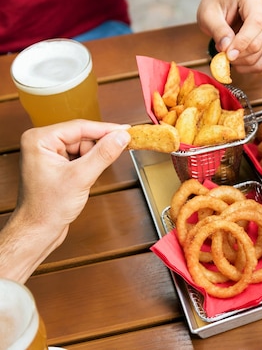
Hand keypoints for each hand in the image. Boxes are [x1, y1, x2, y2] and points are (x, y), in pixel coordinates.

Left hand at [16, 120, 129, 242]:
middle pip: (82, 136)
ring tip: (88, 177)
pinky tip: (87, 177)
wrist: (38, 231)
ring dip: (93, 159)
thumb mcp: (81, 177)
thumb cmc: (47, 207)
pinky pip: (80, 156)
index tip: (127, 131)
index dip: (106, 130)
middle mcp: (42, 143)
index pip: (80, 127)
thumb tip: (121, 137)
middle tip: (116, 154)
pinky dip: (89, 165)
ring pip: (83, 147)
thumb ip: (103, 154)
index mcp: (40, 139)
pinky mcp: (56, 164)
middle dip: (98, 148)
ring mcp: (48, 154)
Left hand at [196, 0, 261, 73]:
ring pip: (260, 55)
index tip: (228, 54)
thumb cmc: (216, 5)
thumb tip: (226, 48)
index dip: (243, 42)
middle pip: (259, 42)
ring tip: (227, 52)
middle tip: (221, 53)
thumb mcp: (208, 14)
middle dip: (238, 54)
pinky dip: (247, 66)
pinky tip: (236, 60)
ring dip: (241, 61)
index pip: (256, 23)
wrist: (224, 4)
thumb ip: (218, 30)